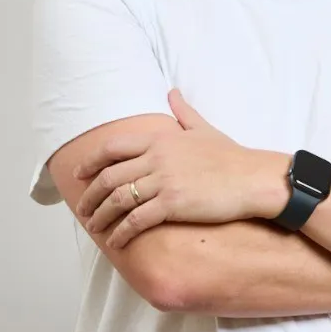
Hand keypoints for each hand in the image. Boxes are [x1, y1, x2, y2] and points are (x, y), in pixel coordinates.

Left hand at [73, 89, 264, 248]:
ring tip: (95, 226)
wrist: (251, 178)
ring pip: (118, 199)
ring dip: (101, 216)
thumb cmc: (230, 155)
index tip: (79, 173)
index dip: (91, 161)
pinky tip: (116, 241)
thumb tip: (172, 91)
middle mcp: (157, 157)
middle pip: (110, 176)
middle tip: (83, 209)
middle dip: (90, 195)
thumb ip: (183, 111)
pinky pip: (136, 220)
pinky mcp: (172, 204)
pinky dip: (121, 232)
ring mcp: (164, 181)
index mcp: (161, 138)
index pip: (113, 147)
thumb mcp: (203, 128)